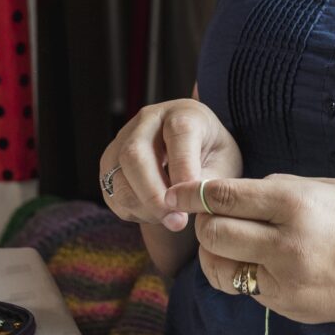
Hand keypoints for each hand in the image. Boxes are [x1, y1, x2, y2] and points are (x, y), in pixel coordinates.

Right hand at [99, 99, 242, 232]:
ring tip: (171, 219)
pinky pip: (113, 194)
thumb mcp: (224, 163)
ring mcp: (122, 141)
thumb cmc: (212, 155)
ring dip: (144, 207)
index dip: (183, 168)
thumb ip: (207, 182)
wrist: (195, 151)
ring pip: (118, 178)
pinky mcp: (109, 165)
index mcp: (183, 112)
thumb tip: (186, 203)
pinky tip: (157, 213)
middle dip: (154, 195)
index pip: (178, 132)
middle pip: (135, 154)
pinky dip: (135, 211)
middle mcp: (147, 121)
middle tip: (177, 221)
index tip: (192, 200)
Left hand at [167, 175, 334, 325]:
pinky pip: (250, 290)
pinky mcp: (291, 308)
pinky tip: (267, 264)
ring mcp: (288, 281)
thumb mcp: (326, 186)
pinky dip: (248, 275)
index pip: (223, 196)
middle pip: (213, 235)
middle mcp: (286, 243)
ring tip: (236, 243)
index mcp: (295, 202)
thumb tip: (238, 195)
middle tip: (215, 218)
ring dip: (219, 254)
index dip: (192, 192)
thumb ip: (279, 191)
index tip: (173, 190)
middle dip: (205, 224)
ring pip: (223, 269)